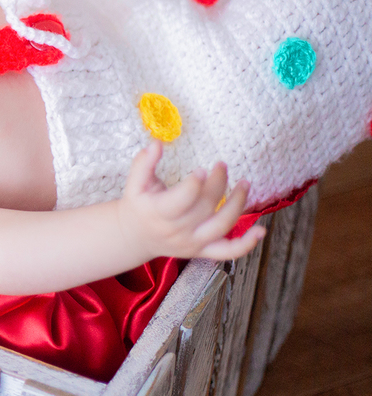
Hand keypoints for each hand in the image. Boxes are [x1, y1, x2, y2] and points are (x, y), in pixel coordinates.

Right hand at [119, 141, 264, 260]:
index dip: (195, 184)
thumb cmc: (137, 206)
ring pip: (222, 227)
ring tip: (244, 184)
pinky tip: (261, 231)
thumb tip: (157, 143)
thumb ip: (144, 163)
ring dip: (238, 205)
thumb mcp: (134, 183)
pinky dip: (247, 244)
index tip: (203, 170)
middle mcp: (177, 230)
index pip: (181, 199)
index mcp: (159, 212)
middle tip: (222, 165)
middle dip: (218, 184)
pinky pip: (228, 252)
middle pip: (205, 207)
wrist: (134, 237)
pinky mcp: (202, 251)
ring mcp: (192, 243)